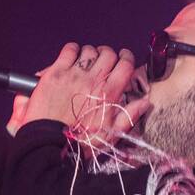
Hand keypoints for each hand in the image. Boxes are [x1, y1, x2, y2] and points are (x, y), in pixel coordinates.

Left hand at [15, 43, 150, 153]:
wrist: (49, 144)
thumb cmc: (79, 142)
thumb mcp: (110, 134)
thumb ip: (129, 116)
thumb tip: (145, 102)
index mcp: (109, 94)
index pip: (126, 65)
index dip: (127, 58)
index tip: (124, 59)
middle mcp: (93, 81)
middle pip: (108, 54)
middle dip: (109, 55)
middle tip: (104, 62)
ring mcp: (74, 75)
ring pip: (89, 51)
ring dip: (90, 54)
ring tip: (87, 62)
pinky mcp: (56, 73)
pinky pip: (68, 50)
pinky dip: (72, 50)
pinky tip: (72, 57)